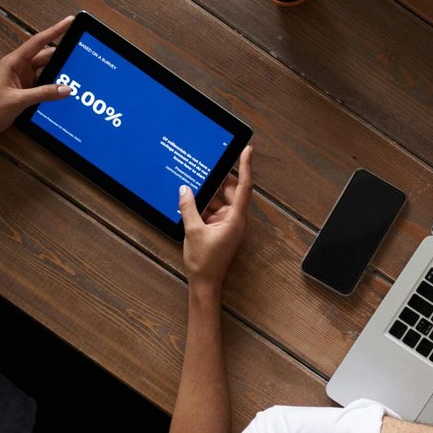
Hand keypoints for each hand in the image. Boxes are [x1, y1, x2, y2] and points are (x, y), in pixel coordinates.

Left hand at [0, 15, 75, 135]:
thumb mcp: (18, 100)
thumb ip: (43, 93)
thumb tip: (65, 88)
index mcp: (13, 62)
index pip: (39, 42)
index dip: (55, 30)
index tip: (69, 22)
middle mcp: (19, 67)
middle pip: (46, 56)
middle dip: (62, 55)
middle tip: (79, 54)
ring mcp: (23, 78)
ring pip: (46, 70)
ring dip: (58, 72)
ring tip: (74, 73)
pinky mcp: (25, 89)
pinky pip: (44, 83)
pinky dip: (54, 85)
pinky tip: (63, 89)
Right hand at [180, 146, 253, 289]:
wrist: (204, 282)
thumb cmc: (204, 261)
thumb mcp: (193, 230)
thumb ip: (189, 207)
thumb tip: (185, 189)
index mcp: (236, 218)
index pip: (244, 186)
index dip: (246, 166)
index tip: (247, 150)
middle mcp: (235, 218)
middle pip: (229, 191)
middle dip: (217, 180)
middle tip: (206, 165)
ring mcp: (227, 223)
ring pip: (218, 200)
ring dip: (206, 194)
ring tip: (192, 183)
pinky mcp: (219, 227)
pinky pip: (212, 210)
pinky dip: (202, 205)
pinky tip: (189, 200)